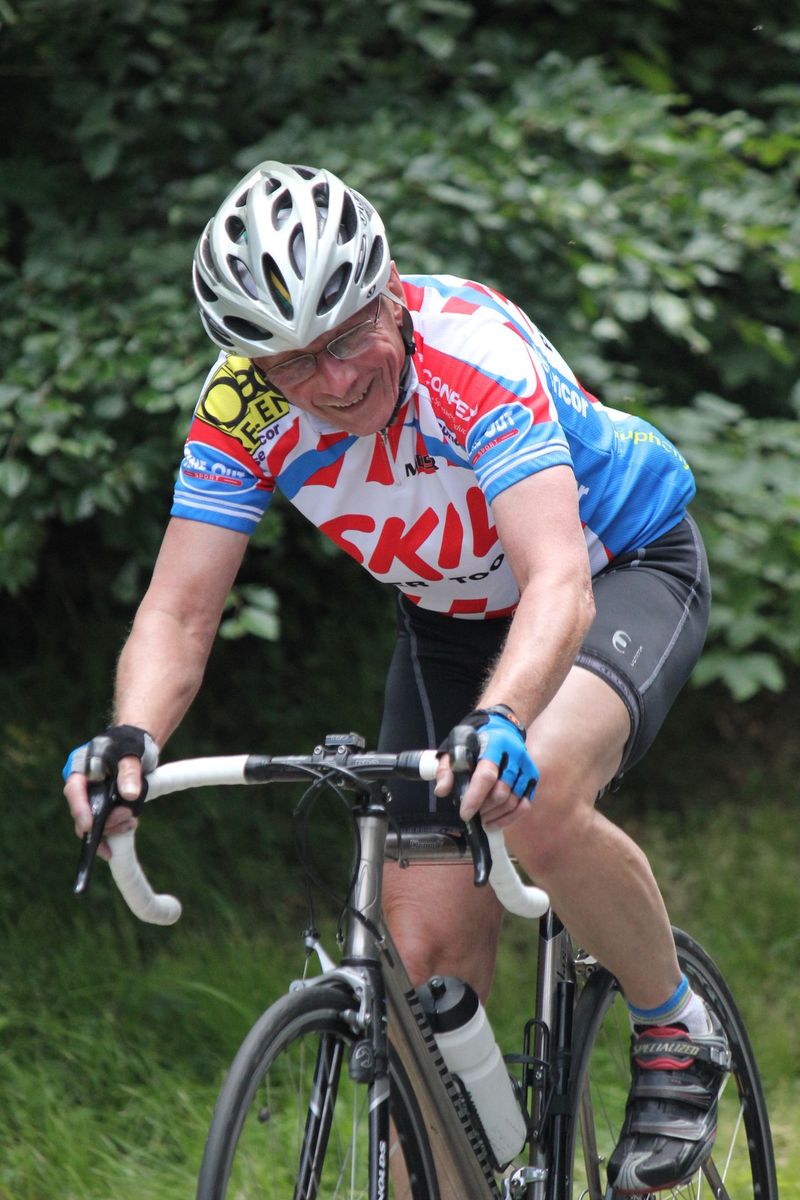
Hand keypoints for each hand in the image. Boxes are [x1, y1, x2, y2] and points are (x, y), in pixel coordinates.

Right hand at [63, 725, 158, 857]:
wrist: (136, 746)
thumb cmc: (129, 746)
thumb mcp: (129, 755)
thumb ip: (130, 772)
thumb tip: (130, 795)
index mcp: (80, 769)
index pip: (74, 791)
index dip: (79, 810)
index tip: (89, 826)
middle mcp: (83, 787)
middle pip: (83, 812)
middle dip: (103, 822)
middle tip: (126, 819)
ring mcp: (92, 798)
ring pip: (94, 822)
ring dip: (112, 827)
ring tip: (131, 822)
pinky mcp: (104, 807)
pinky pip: (105, 824)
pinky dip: (115, 829)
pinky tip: (128, 827)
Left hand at [435, 707, 537, 827]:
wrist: (501, 727)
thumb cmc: (476, 739)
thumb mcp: (456, 747)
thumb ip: (447, 769)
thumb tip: (442, 791)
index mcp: (494, 744)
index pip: (487, 775)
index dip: (475, 797)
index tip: (465, 813)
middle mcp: (515, 755)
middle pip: (502, 791)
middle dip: (485, 808)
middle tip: (473, 813)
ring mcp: (526, 767)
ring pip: (514, 800)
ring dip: (496, 815)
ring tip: (482, 819)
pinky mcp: (533, 777)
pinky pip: (525, 804)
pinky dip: (511, 817)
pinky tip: (496, 821)